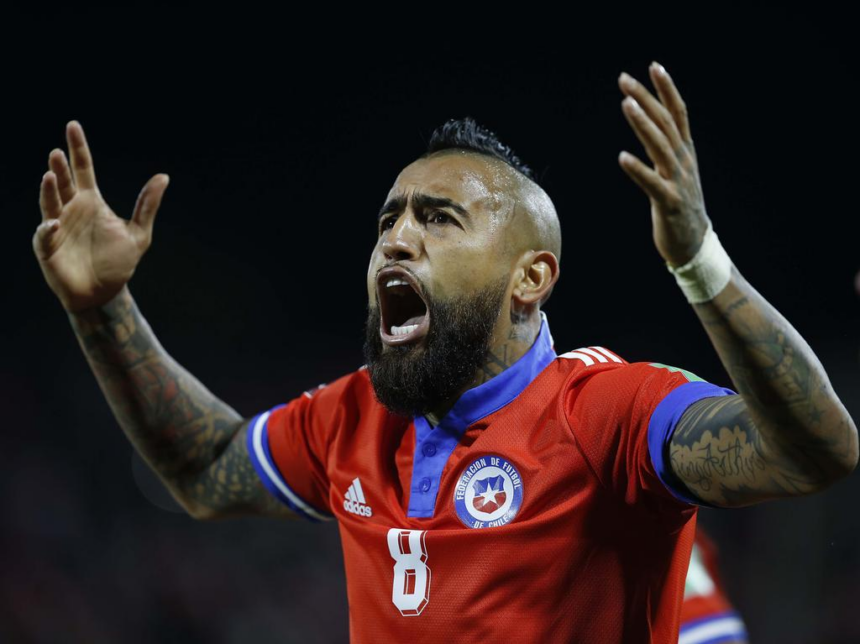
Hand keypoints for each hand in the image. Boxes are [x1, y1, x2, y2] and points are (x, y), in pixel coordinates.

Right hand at [33, 121, 169, 311]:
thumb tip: (164, 176)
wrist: (106, 292)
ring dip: (49, 191)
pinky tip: (51, 225)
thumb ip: (148, 205)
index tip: (73, 125)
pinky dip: (46, 230)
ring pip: (49, 204)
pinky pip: (44, 237)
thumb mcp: (140, 233)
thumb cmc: (119, 262)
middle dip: (60, 167)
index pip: (83, 168)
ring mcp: (57, 227)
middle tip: (58, 152)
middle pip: (64, 182)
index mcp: (91, 201)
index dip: (78, 148)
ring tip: (51, 175)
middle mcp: (71, 209)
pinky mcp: (49, 248)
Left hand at [617, 62, 709, 267]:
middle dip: (645, 99)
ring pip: (659, 146)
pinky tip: (621, 157)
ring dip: (642, 123)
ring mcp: (677, 181)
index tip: (654, 66)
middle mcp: (684, 161)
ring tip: (625, 104)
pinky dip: (637, 169)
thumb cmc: (680, 207)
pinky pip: (651, 183)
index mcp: (685, 152)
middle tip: (624, 80)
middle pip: (665, 122)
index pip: (678, 113)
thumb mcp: (676, 172)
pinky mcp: (667, 203)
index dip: (667, 89)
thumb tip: (650, 125)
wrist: (694, 244)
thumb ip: (665, 148)